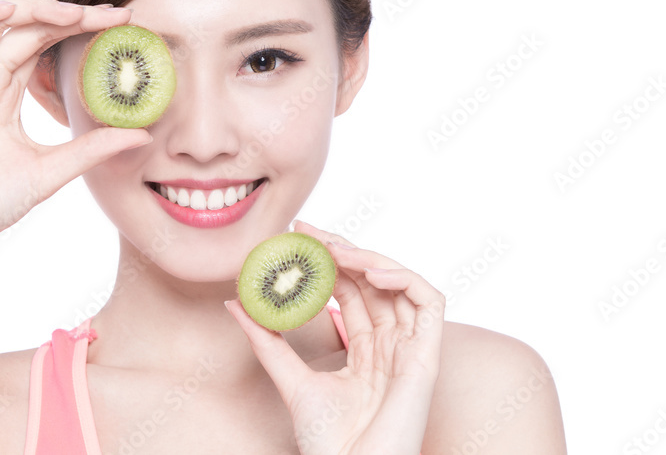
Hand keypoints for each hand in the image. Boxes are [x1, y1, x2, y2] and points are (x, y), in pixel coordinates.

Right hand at [0, 0, 150, 257]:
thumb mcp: (53, 169)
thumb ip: (94, 147)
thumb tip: (145, 136)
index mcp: (5, 92)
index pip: (46, 42)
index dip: (81, 26)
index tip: (122, 22)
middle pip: (27, 25)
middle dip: (71, 15)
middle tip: (113, 15)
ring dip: (32, 7)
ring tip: (74, 16)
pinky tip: (6, 12)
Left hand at [227, 220, 445, 454]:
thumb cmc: (331, 444)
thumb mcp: (291, 381)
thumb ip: (267, 342)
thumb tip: (235, 303)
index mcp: (366, 349)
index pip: (349, 289)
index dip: (327, 259)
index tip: (295, 237)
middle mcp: (391, 342)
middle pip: (372, 280)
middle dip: (342, 248)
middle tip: (307, 230)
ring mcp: (411, 347)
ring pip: (400, 283)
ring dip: (369, 258)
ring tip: (334, 249)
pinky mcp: (428, 354)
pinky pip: (431, 301)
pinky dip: (404, 278)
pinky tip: (370, 273)